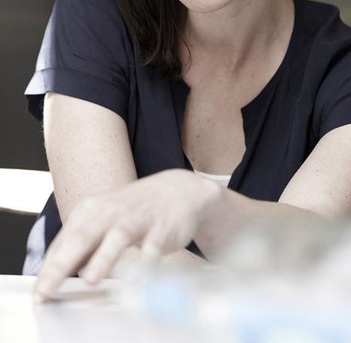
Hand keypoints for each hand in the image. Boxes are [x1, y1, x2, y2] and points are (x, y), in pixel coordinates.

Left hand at [34, 169, 219, 301]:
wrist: (178, 190)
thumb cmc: (134, 211)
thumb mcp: (102, 219)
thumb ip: (80, 244)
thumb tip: (52, 273)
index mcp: (92, 210)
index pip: (64, 242)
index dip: (49, 268)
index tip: (39, 293)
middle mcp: (111, 212)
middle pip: (83, 237)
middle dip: (63, 266)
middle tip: (47, 290)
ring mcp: (138, 218)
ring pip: (118, 237)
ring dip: (104, 258)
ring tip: (90, 279)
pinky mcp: (162, 228)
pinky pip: (154, 245)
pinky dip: (147, 260)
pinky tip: (141, 275)